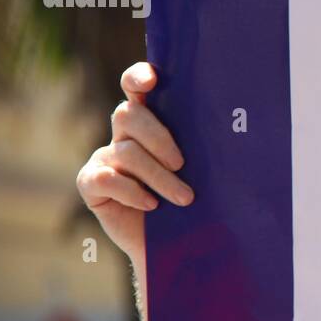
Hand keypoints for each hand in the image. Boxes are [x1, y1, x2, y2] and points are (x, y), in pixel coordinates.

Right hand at [76, 62, 192, 267]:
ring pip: (126, 151)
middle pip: (128, 114)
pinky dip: (132, 192)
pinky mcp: (91, 183)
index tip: (152, 80)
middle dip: (159, 138)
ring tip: (184, 198)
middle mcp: (123, 134)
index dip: (138, 77)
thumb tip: (229, 125)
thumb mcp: (202, 169)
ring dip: (158, 176)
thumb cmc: (194, 201)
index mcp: (149, 121)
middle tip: (182, 164)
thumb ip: (201, 144)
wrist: (174, 243)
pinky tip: (151, 204)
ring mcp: (105, 157)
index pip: (135, 86)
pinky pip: (107, 178)